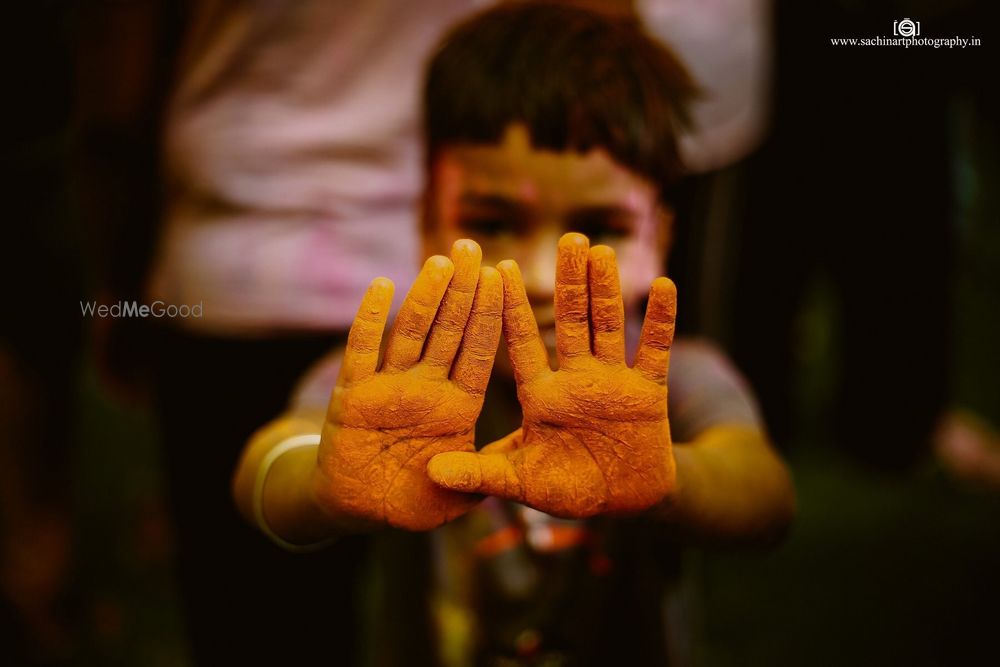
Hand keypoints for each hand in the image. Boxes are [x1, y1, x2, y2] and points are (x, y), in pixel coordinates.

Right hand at [312, 240, 502, 530]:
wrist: (357, 507)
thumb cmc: (412, 500)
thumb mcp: (454, 498)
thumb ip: (480, 481)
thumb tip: (514, 469)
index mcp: (457, 407)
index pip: (477, 353)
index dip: (488, 317)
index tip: (501, 278)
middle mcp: (426, 389)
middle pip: (447, 331)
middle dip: (461, 291)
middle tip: (472, 248)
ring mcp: (389, 388)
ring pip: (410, 334)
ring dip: (425, 298)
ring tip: (440, 261)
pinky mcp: (353, 395)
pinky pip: (361, 352)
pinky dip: (369, 320)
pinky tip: (382, 287)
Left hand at [428, 233, 676, 517]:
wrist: (623, 503)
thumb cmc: (568, 489)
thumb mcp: (521, 482)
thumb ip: (481, 475)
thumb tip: (431, 473)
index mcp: (541, 396)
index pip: (523, 344)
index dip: (512, 308)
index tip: (500, 268)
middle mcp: (575, 379)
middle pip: (571, 322)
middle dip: (569, 283)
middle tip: (567, 239)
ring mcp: (613, 382)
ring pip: (608, 326)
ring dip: (606, 290)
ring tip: (600, 251)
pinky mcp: (648, 393)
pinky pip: (656, 351)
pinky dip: (661, 320)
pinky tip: (664, 284)